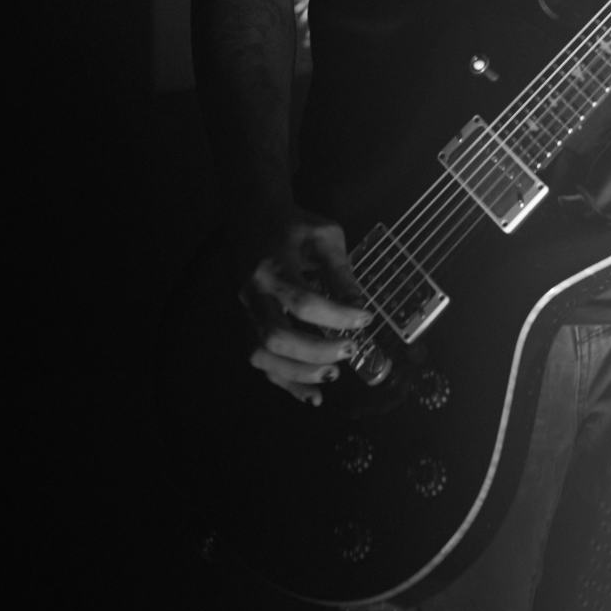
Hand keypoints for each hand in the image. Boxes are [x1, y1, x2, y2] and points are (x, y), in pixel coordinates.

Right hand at [238, 213, 373, 405]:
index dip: (337, 316)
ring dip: (298, 372)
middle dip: (315, 351)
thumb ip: (341, 272)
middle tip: (349, 350)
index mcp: (273, 266)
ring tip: (333, 373)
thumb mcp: (325, 236)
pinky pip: (260, 360)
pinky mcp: (244, 322)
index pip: (303, 301)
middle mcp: (253, 292)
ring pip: (261, 355)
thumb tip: (359, 309)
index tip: (366, 319)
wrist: (250, 214)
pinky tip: (313, 395)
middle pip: (275, 336)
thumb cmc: (293, 224)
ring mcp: (244, 310)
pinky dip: (286, 382)